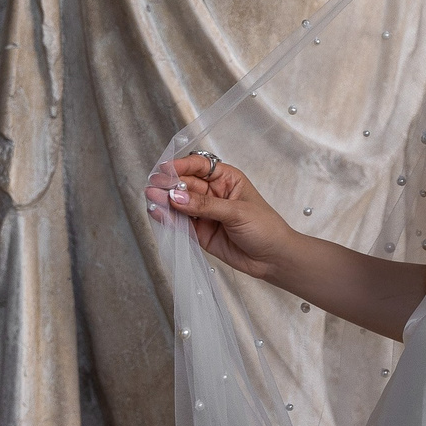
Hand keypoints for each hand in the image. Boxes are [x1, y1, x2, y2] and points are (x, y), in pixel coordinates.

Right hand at [143, 156, 297, 279]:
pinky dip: (169, 219)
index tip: (165, 169)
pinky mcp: (200, 232)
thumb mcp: (237, 212)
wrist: (273, 259)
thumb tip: (177, 197)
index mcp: (226, 179)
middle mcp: (213, 194)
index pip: (199, 167)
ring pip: (180, 204)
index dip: (181, 166)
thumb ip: (205, 206)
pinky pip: (181, 223)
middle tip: (154, 187)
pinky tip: (158, 213)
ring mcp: (205, 213)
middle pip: (185, 185)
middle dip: (169, 185)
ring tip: (151, 199)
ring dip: (165, 202)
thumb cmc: (265, 228)